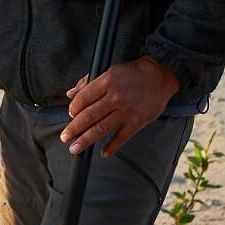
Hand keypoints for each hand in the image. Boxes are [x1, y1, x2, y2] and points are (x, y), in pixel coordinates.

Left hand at [60, 56, 180, 157]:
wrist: (159, 76)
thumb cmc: (132, 73)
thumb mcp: (109, 71)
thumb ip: (88, 82)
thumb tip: (70, 94)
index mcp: (106, 82)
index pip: (84, 98)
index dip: (73, 109)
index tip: (70, 115)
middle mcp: (115, 97)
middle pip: (89, 116)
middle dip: (74, 129)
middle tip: (64, 138)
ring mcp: (126, 111)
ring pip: (101, 128)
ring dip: (86, 140)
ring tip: (75, 148)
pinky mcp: (138, 121)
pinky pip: (122, 137)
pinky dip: (112, 147)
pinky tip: (103, 153)